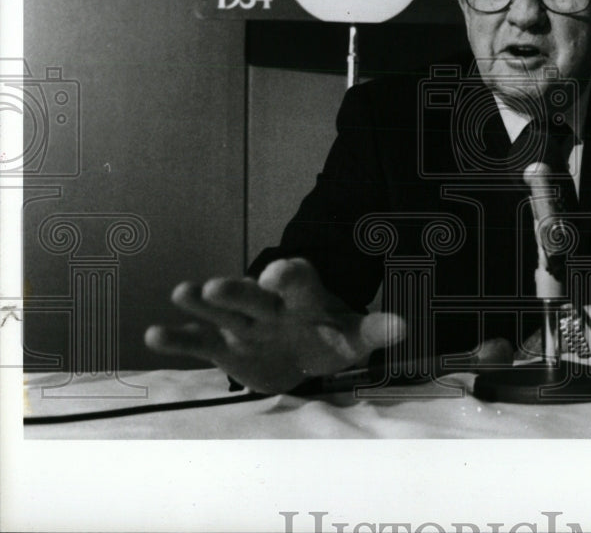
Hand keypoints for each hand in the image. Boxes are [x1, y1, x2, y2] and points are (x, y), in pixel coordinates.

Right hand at [144, 258, 403, 393]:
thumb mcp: (354, 336)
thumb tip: (404, 327)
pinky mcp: (222, 347)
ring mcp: (242, 324)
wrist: (303, 351)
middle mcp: (268, 304)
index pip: (297, 280)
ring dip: (201, 304)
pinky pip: (198, 341)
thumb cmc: (329, 336)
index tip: (281, 272)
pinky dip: (178, 338)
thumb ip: (373, 330)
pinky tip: (153, 335)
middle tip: (216, 286)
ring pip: (220, 312)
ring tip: (182, 293)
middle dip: (236, 292)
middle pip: (251, 295)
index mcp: (302, 295)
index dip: (289, 276)